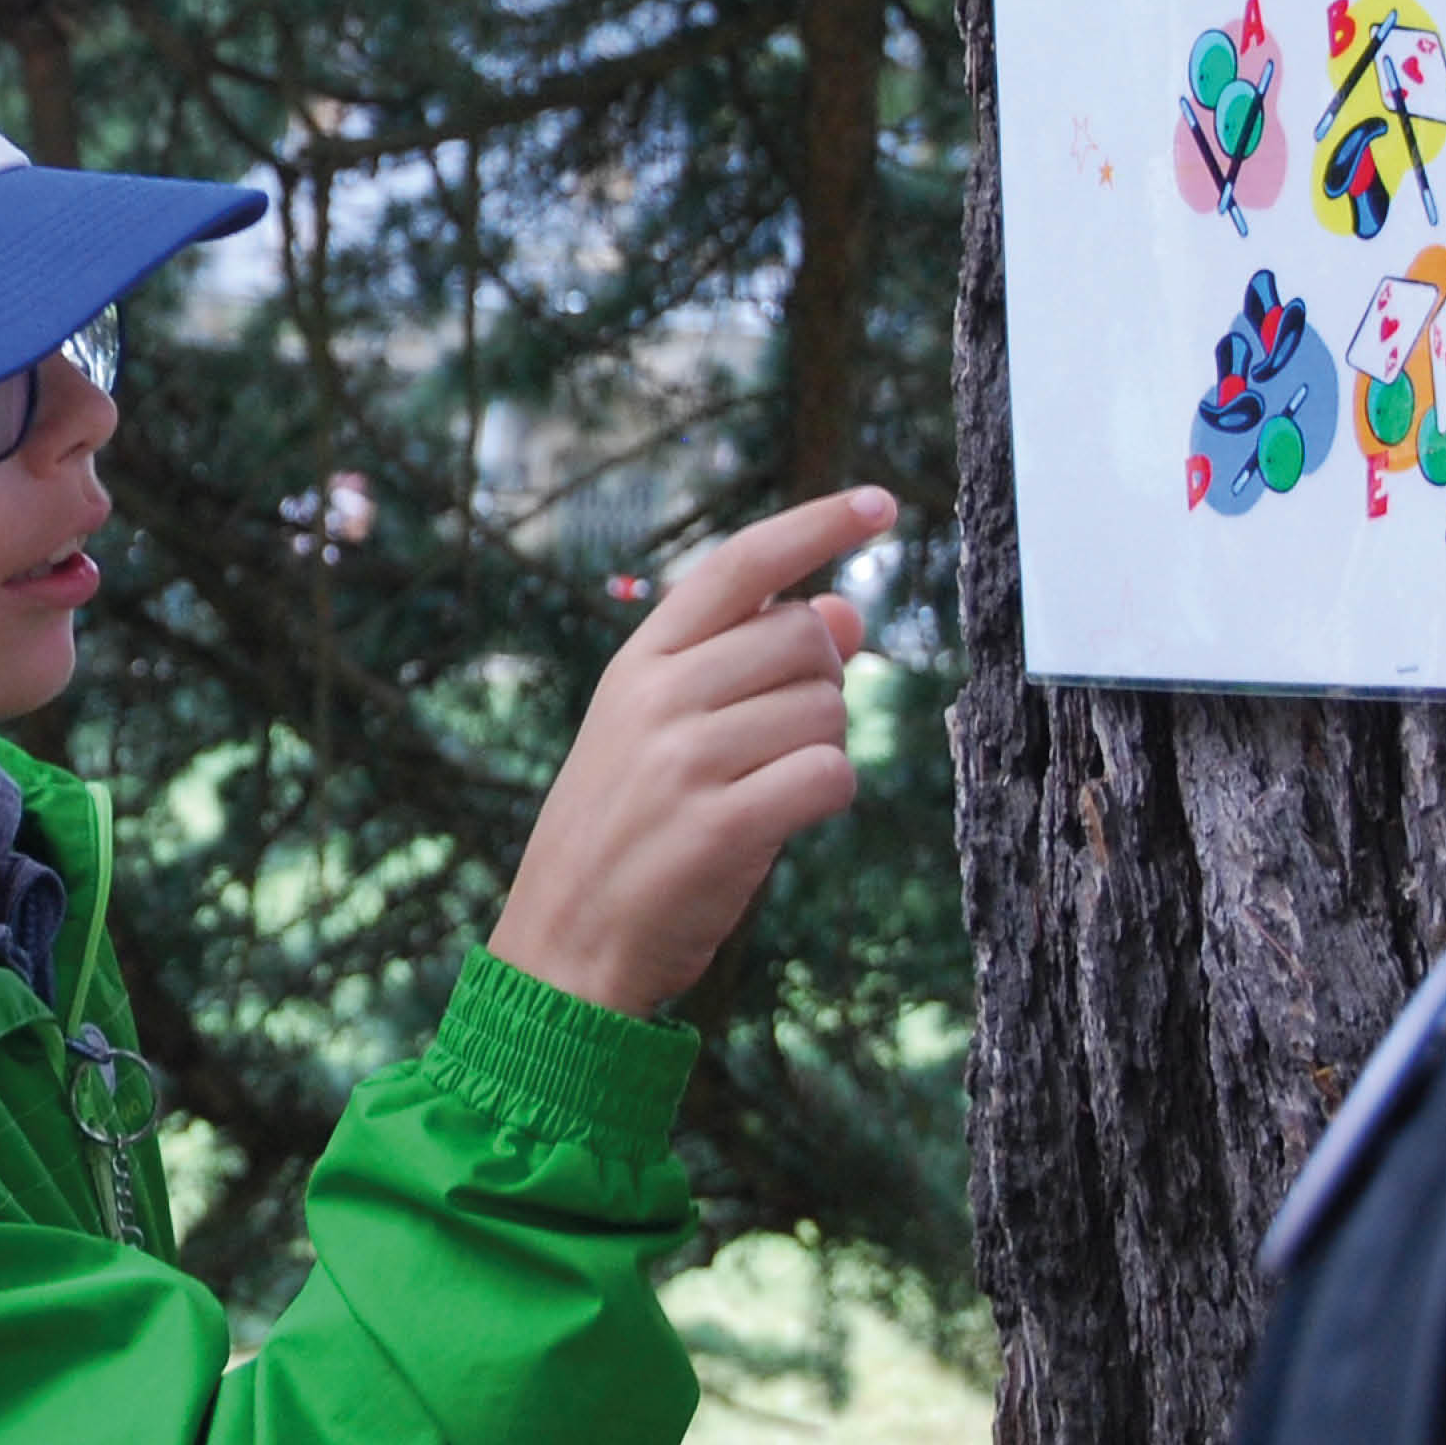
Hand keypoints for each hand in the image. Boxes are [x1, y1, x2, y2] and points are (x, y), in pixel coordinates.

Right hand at [488, 489, 886, 1015]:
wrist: (565, 941)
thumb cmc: (625, 829)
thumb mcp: (663, 730)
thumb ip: (747, 667)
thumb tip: (846, 610)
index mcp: (638, 663)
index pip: (737, 566)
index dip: (815, 526)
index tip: (880, 503)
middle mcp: (657, 698)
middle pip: (803, 636)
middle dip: (824, 678)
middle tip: (787, 730)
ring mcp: (685, 760)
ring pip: (826, 708)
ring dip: (822, 745)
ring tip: (766, 786)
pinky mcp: (720, 827)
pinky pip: (828, 775)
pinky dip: (826, 794)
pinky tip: (782, 818)